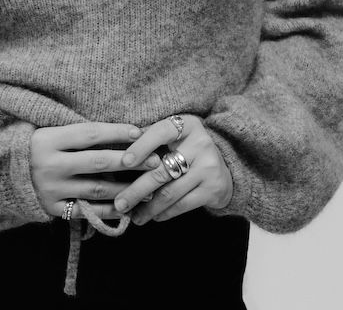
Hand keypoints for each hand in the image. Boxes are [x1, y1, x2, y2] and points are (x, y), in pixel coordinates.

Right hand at [30, 122, 162, 219]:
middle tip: (155, 160)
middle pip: (98, 162)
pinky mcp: (52, 208)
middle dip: (130, 161)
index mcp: (48, 139)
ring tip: (148, 185)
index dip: (117, 132)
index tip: (140, 132)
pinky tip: (127, 206)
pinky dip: (109, 209)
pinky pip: (87, 210)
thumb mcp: (52, 132)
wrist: (7, 173)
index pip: (90, 134)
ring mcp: (51, 189)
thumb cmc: (39, 146)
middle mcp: (49, 164)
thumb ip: (81, 135)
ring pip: (97, 189)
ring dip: (126, 188)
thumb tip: (124, 134)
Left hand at [112, 114, 232, 224]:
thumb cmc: (188, 149)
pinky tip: (153, 216)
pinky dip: (165, 212)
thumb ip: (150, 138)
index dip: (141, 146)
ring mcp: (208, 167)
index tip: (123, 162)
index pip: (161, 132)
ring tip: (133, 216)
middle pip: (161, 169)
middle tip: (119, 203)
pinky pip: (182, 204)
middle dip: (136, 189)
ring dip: (148, 207)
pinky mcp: (213, 188)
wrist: (225, 167)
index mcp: (187, 125)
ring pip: (170, 191)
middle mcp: (200, 143)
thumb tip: (117, 146)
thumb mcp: (175, 137)